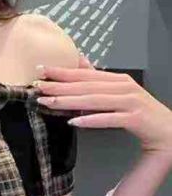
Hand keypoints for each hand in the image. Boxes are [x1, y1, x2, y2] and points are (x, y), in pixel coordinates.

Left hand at [33, 53, 171, 155]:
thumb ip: (98, 81)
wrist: (168, 131)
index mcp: (117, 80)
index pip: (84, 75)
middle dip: (60, 86)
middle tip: (37, 87)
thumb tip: (79, 63)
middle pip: (86, 86)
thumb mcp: (117, 94)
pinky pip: (110, 119)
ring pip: (95, 100)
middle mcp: (123, 87)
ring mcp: (130, 101)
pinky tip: (74, 122)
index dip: (62, 72)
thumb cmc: (139, 114)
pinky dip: (92, 120)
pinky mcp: (136, 118)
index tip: (39, 70)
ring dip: (70, 101)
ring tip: (49, 103)